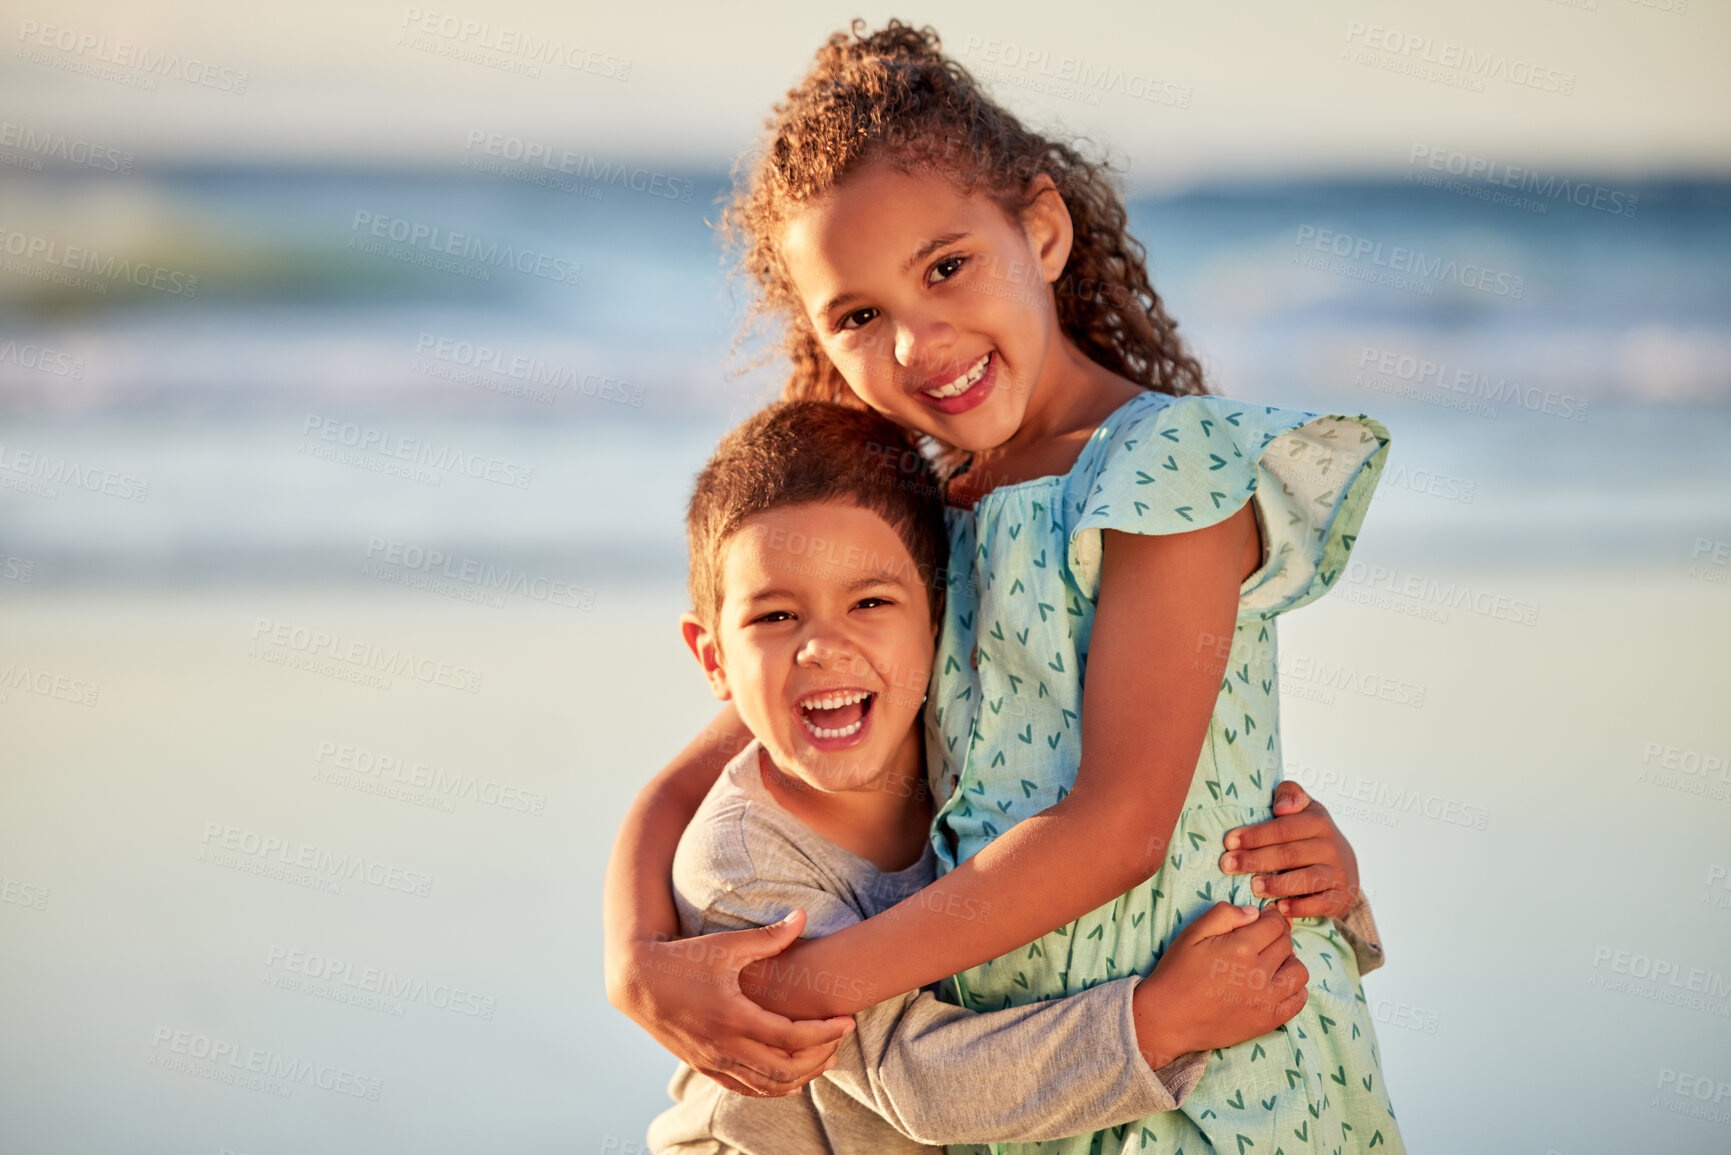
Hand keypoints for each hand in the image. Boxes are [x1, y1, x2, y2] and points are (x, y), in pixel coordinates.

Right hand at [612, 910, 856, 1096]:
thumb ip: (769, 937)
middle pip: (785, 1068)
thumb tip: (803, 916)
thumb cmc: (684, 958)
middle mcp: (724, 1046)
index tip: (847, 1022)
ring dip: (799, 1077)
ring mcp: (712, 1060)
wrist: (638, 981)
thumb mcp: (727, 945)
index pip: (791, 1036)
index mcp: (733, 1016)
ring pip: (766, 1085)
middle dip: (819, 1058)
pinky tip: (789, 1081)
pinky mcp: (703, 1066)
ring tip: (824, 1061)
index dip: (825, 1032)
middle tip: (840, 1042)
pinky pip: (743, 1088)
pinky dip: (771, 1089)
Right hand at [1131, 903, 1308, 1068]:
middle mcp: (1259, 972)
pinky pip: (1298, 1001)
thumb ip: (1224, 915)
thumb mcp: (1192, 933)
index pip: (1274, 924)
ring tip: (1272, 962)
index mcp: (1241, 947)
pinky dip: (1295, 989)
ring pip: (1299, 972)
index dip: (1272, 916)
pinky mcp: (1268, 1020)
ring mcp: (1266, 999)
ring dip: (1289, 962)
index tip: (1266, 917)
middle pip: (1287, 945)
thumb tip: (1253, 913)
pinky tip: (1278, 984)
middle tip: (1263, 938)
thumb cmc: (1177, 972)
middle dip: (1278, 936)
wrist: (1168, 1018)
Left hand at [1219, 781, 1360, 919]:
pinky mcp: (1341, 897)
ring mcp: (1338, 873)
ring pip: (1306, 879)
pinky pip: (1321, 904)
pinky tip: (1280, 907)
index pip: (1283, 828)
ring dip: (1277, 884)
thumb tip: (1282, 807)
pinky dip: (1301, 907)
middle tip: (1228, 865)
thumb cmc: (1310, 836)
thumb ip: (1290, 795)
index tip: (1229, 841)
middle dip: (1255, 860)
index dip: (1255, 835)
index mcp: (1318, 821)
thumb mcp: (1304, 809)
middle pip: (1289, 854)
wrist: (1344, 868)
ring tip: (1253, 887)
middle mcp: (1331, 846)